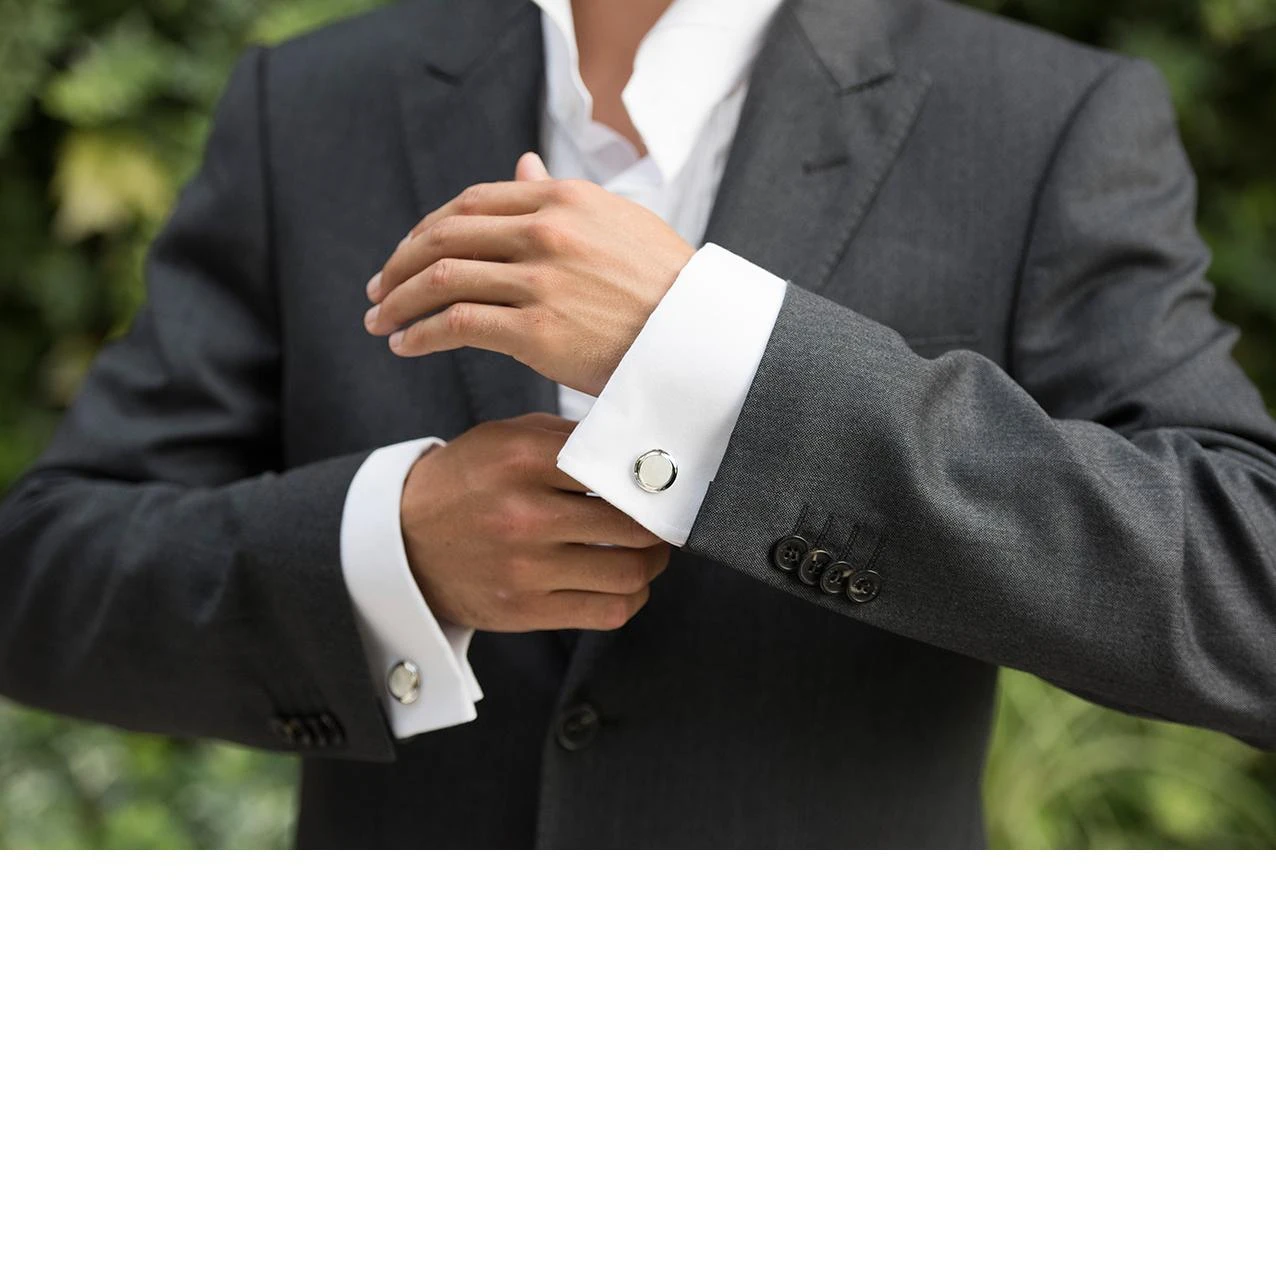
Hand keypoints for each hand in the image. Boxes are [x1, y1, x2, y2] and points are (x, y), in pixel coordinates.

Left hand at [364, 154, 695, 395]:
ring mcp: (538, 280)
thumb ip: (560, 198)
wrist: (698, 339)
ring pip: (441, 280)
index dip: (428, 229)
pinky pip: (456, 324)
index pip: (471, 204)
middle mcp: (544, 231)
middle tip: (378, 289)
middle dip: (399, 264)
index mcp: (562, 199)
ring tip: (380, 322)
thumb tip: (523, 167)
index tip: (407, 254)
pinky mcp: (535, 330)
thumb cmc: (664, 287)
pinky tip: (405, 345)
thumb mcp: (616, 223)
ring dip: (399, 302)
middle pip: (444, 237)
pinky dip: (420, 334)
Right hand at [402, 414, 670, 631]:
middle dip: (659, 525)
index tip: (663, 484)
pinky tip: (625, 584)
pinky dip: (630, 598)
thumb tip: (638, 449)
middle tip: (663, 521)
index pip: (617, 468)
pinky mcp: (525, 610)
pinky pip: (607, 611)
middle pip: (633, 526)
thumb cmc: (465, 485)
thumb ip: (567, 438)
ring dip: (651, 564)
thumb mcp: (504, 439)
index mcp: (522, 460)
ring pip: (629, 572)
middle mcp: (524, 515)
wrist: (401, 544)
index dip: (651, 479)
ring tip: (648, 553)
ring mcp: (525, 568)